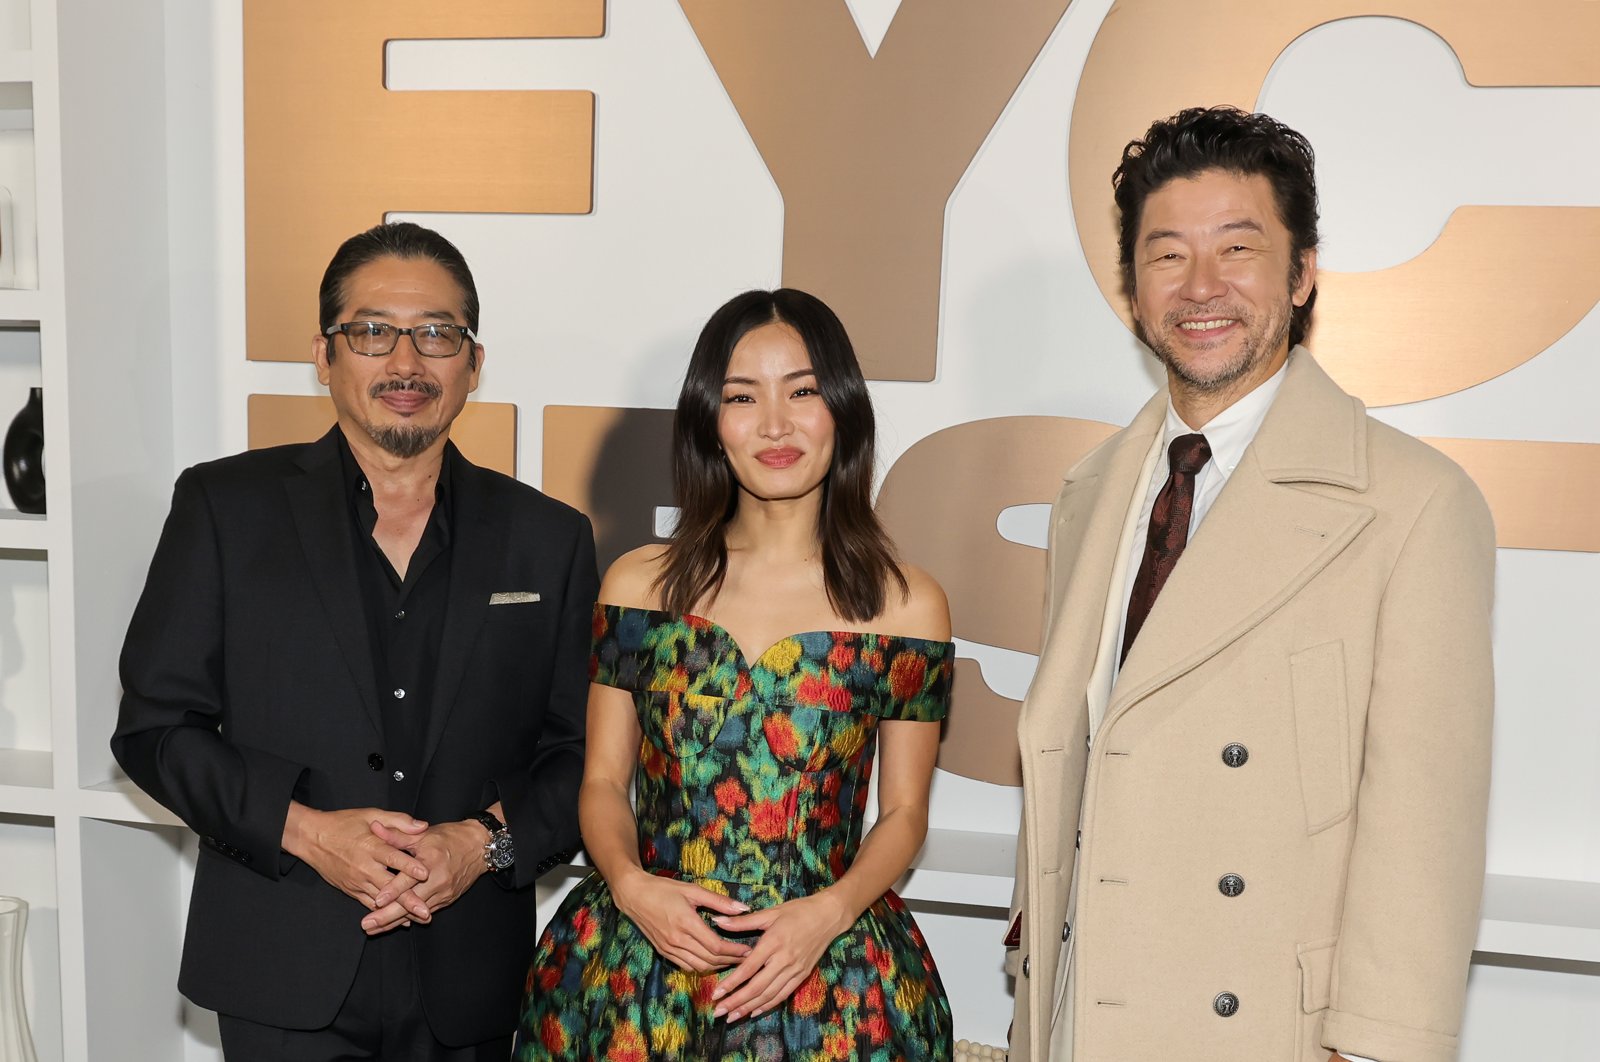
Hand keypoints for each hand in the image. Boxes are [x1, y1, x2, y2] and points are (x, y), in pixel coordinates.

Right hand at [282, 804, 429, 908]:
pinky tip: (399, 920)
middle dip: (408, 900)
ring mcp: (357, 881)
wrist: (312, 838)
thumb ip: (398, 821)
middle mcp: (364, 867)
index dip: (409, 866)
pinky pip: (369, 904)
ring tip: (419, 919)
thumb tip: (423, 826)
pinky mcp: (351, 890)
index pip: (393, 858)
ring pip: (381, 900)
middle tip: (426, 912)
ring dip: (399, 911)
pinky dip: (383, 913)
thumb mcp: (371, 814)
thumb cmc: (344, 824)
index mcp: (371, 846)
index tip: (425, 874)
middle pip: (389, 886)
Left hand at [361, 820, 487, 933]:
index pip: (409, 880)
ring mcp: (444, 893)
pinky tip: (393, 924)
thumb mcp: (422, 834)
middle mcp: (439, 881)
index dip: (392, 891)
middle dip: (387, 917)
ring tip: (374, 929)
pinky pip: (425, 912)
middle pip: (410, 904)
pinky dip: (409, 918)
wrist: (480, 846)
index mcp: (431, 861)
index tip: (376, 901)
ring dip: (394, 922)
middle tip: (367, 925)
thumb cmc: (449, 837)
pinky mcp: (447, 899)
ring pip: (416, 913)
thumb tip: (373, 827)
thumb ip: (396, 835)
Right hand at [611, 868, 753, 972]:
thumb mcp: (693, 890)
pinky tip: (711, 960)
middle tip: (746, 958)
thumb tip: (743, 908)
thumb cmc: (663, 889)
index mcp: (686, 923)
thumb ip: (719, 901)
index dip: (735, 951)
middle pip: (710, 960)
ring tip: (731, 960)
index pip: (716, 946)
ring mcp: (669, 948)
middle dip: (731, 961)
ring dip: (717, 966)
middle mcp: (677, 940)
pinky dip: (701, 966)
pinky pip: (686, 966)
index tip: (748, 950)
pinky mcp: (663, 951)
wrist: (633, 895)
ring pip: (699, 967)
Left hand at [711, 891, 851, 1020]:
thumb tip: (717, 920)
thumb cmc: (798, 910)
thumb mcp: (770, 912)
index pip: (748, 968)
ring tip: (732, 1017)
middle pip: (757, 987)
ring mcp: (795, 969)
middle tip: (718, 1012)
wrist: (829, 915)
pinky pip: (783, 994)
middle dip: (736, 1002)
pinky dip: (768, 1005)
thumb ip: (742, 921)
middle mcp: (784, 959)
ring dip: (749, 1008)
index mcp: (774, 942)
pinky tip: (754, 1012)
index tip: (716, 994)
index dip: (731, 983)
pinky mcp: (802, 975)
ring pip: (769, 995)